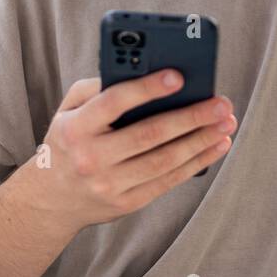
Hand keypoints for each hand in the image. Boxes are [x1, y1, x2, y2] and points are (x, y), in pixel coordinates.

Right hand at [36, 70, 235, 229]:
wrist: (50, 200)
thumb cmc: (68, 142)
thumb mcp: (68, 109)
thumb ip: (98, 88)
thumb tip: (144, 73)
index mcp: (75, 128)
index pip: (113, 102)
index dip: (147, 89)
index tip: (178, 76)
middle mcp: (91, 158)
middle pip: (149, 134)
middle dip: (191, 117)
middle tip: (221, 103)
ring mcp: (109, 184)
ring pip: (164, 160)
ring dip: (202, 140)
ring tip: (226, 123)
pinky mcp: (127, 203)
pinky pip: (168, 181)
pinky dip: (197, 162)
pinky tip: (217, 146)